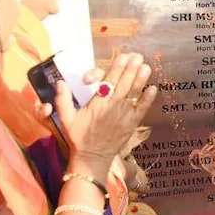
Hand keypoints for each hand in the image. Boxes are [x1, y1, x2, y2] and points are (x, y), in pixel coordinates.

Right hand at [53, 53, 156, 175]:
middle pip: (123, 84)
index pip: (108, 82)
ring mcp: (123, 116)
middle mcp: (111, 108)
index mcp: (96, 104)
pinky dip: (148, 99)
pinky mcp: (132, 124)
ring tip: (146, 67)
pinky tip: (153, 88)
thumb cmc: (79, 137)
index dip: (116, 68)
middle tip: (137, 56)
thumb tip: (60, 82)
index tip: (122, 56)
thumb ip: (63, 100)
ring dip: (140, 80)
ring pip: (133, 94)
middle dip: (131, 69)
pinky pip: (141, 109)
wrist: (92, 157)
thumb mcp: (66, 119)